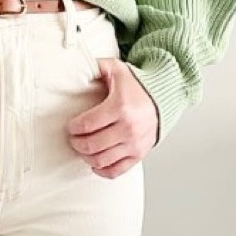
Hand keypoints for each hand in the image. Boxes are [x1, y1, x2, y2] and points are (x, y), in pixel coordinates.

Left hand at [67, 59, 157, 175]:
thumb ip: (96, 65)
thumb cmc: (138, 86)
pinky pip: (116, 171)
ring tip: (83, 149)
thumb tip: (76, 64)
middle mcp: (128, 128)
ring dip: (86, 157)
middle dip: (76, 143)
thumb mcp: (117, 70)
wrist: (164, 98)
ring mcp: (134, 144)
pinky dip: (102, 170)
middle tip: (74, 138)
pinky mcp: (139, 154)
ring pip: (101, 160)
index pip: (87, 124)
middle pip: (91, 145)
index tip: (71, 126)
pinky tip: (95, 163)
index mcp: (120, 107)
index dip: (73, 128)